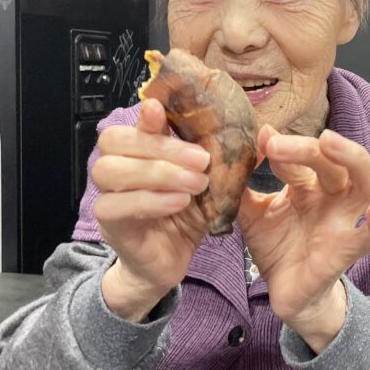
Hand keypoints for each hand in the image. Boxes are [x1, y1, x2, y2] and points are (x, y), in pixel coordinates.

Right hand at [92, 99, 211, 320]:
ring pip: (109, 170)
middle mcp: (118, 168)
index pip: (134, 123)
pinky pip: (114, 205)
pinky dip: (150, 201)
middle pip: (114, 141)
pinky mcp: (110, 224)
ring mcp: (108, 195)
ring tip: (195, 184)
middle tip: (201, 160)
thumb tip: (261, 132)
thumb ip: (224, 158)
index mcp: (140, 152)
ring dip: (158, 172)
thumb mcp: (208, 184)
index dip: (146, 115)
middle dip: (159, 145)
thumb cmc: (187, 217)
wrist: (171, 262)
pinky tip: (178, 202)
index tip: (160, 107)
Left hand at [237, 126, 369, 352]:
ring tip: (331, 143)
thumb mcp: (253, 212)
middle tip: (277, 142)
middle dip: (308, 147)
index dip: (282, 146)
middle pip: (335, 162)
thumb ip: (247, 182)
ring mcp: (344, 221)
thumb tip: (251, 140)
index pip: (304, 157)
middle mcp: (333, 197)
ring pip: (367, 183)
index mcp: (310, 185)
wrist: (283, 292)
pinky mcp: (347, 251)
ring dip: (353, 159)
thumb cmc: (276, 246)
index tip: (260, 139)